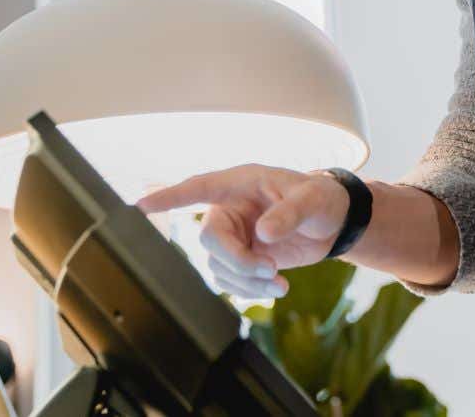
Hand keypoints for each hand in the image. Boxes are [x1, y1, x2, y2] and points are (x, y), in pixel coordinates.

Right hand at [137, 164, 349, 300]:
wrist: (334, 224)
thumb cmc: (323, 198)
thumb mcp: (312, 199)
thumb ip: (289, 213)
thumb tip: (263, 233)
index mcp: (240, 183)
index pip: (198, 187)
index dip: (168, 196)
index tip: (140, 205)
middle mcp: (230, 209)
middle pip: (209, 239)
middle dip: (237, 261)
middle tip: (270, 271)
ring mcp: (233, 236)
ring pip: (218, 265)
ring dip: (246, 281)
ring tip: (280, 282)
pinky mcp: (240, 259)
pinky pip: (229, 280)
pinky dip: (249, 290)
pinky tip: (274, 288)